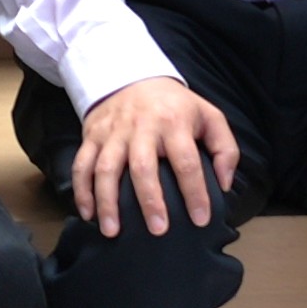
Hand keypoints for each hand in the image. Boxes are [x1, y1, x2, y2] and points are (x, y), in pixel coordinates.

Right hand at [65, 76, 242, 237]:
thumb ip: (225, 149)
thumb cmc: (174, 106)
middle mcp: (141, 128)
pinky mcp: (91, 136)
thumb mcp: (209, 116)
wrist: (131, 76)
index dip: (195, 192)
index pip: (186, 162)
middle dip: (150, 201)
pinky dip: (81, 191)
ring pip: (106, 169)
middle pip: (142, 167)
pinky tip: (88, 213)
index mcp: (173, 123)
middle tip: (159, 230)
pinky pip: (82, 165)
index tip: (200, 219)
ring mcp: (112, 133)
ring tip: (112, 231)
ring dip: (107, 201)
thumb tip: (224, 184)